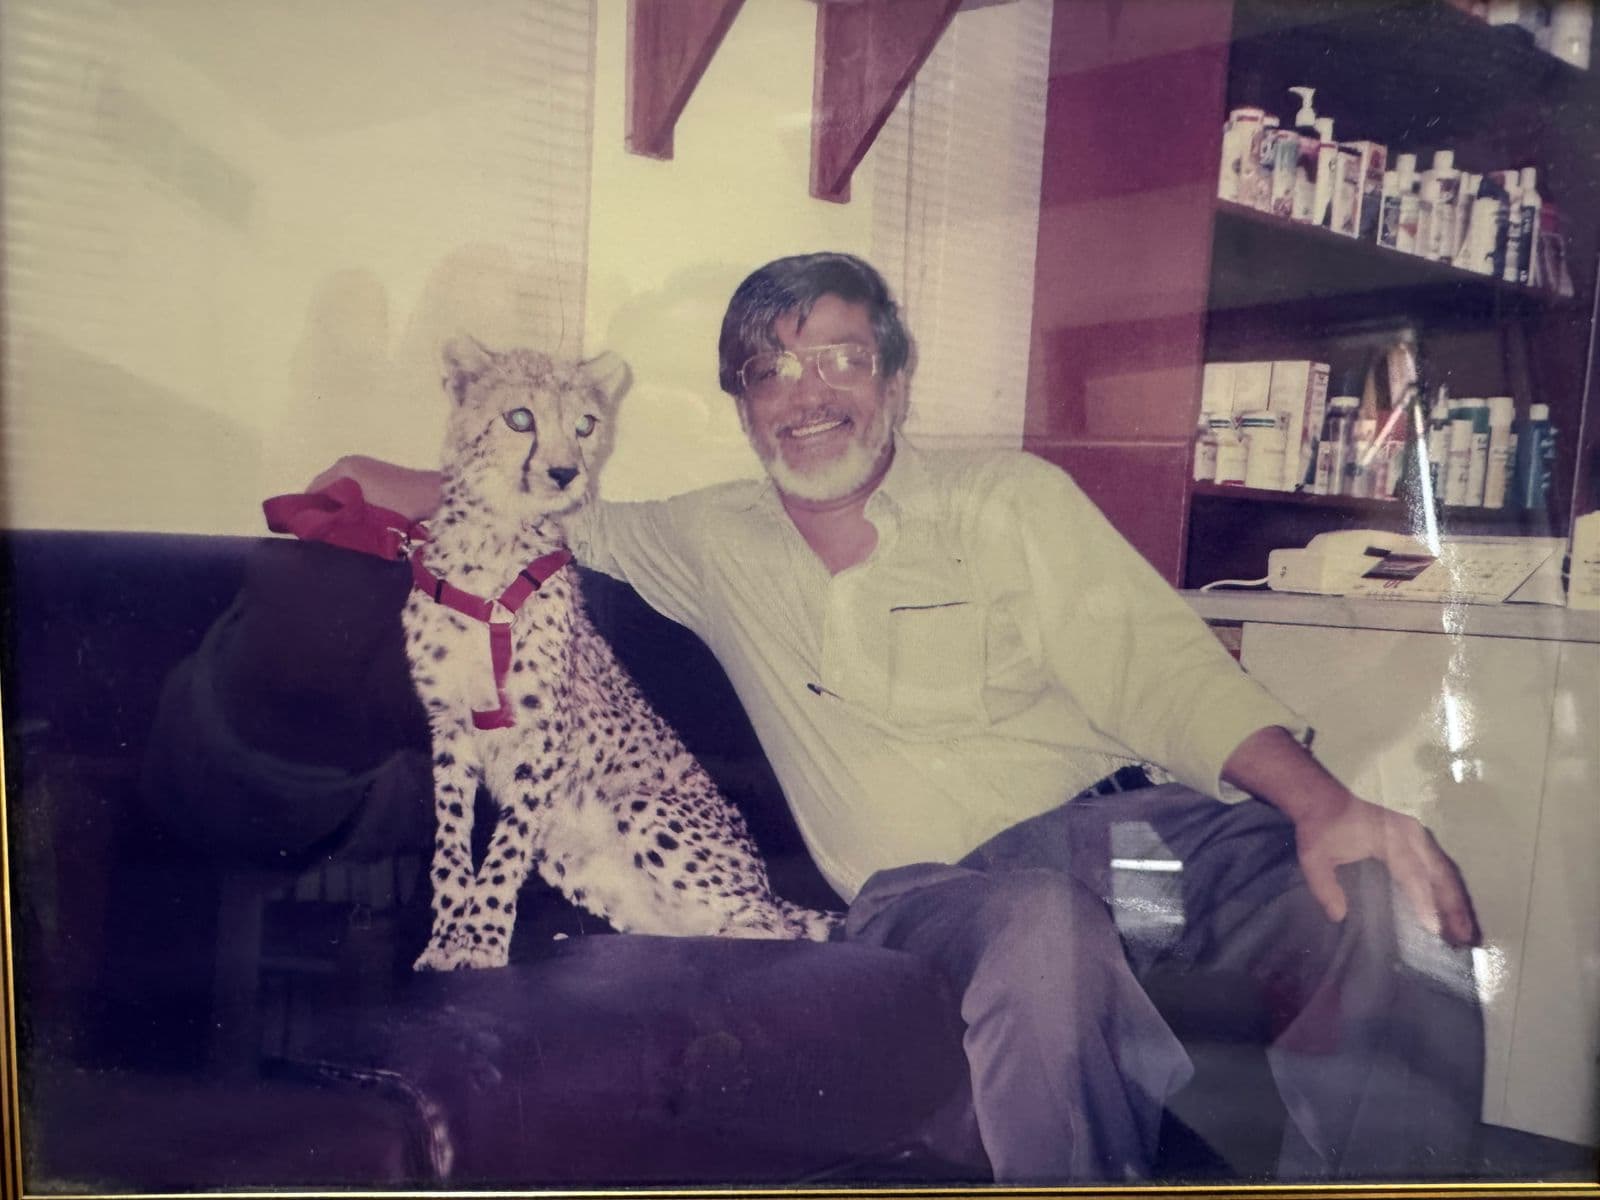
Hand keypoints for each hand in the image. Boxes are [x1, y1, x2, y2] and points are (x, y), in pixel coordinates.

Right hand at [306, 454, 440, 520]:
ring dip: (337, 504)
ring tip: (335, 524)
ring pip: (339, 487)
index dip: (307, 509)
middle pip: (325, 487)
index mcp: (344, 468)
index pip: (313, 489)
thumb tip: (321, 530)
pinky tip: (352, 515)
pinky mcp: (374, 471)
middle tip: (320, 528)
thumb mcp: (364, 515)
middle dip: (322, 507)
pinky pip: (352, 486)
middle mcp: (350, 462)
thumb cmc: (399, 506)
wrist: (429, 494)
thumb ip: (339, 520)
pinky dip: (349, 499)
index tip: (306, 526)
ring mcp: (363, 464)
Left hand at [1292, 791, 1480, 947]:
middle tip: (1463, 939)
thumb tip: (1339, 916)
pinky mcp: (1419, 840)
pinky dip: (1450, 890)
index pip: (1412, 873)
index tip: (1435, 928)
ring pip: (1446, 871)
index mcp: (1389, 838)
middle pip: (1440, 874)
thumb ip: (1324, 887)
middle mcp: (1412, 835)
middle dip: (1453, 907)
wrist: (1325, 801)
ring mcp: (1419, 836)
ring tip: (1465, 933)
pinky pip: (1441, 866)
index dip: (1425, 901)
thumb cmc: (1321, 831)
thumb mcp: (1314, 858)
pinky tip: (1454, 913)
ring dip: (1457, 901)